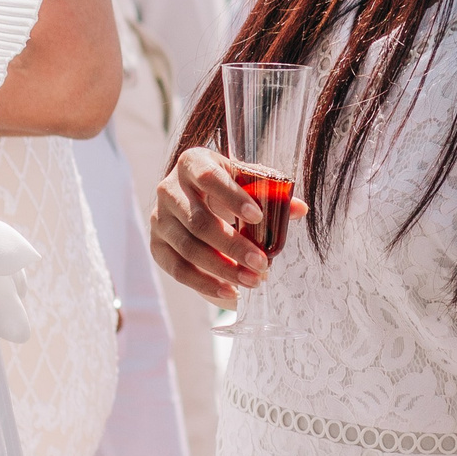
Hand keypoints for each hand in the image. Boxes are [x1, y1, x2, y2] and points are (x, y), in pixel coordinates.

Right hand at [148, 144, 305, 305]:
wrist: (192, 195)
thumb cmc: (226, 185)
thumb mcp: (246, 179)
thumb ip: (270, 191)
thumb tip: (299, 209)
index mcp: (193, 163)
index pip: (210, 177)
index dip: (233, 197)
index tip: (259, 218)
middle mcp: (169, 189)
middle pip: (198, 221)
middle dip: (233, 245)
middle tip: (263, 264)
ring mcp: (159, 218)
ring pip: (188, 248)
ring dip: (222, 269)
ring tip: (253, 281)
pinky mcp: (156, 244)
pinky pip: (177, 268)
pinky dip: (203, 283)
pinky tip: (230, 292)